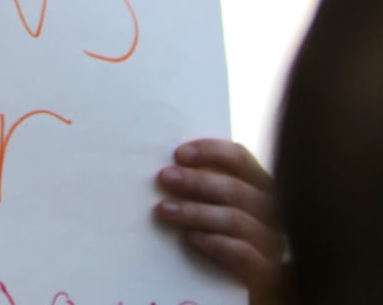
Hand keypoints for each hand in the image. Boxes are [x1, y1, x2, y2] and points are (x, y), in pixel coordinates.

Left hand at [154, 139, 284, 300]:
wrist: (229, 286)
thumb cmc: (217, 236)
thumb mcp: (212, 205)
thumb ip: (203, 186)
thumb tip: (170, 166)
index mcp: (260, 188)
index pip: (241, 159)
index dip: (210, 151)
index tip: (179, 154)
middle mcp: (273, 213)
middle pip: (237, 189)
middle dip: (197, 181)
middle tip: (164, 178)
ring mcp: (272, 244)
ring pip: (237, 220)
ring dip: (196, 212)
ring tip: (164, 210)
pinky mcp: (266, 273)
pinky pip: (244, 254)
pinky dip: (215, 242)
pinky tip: (190, 238)